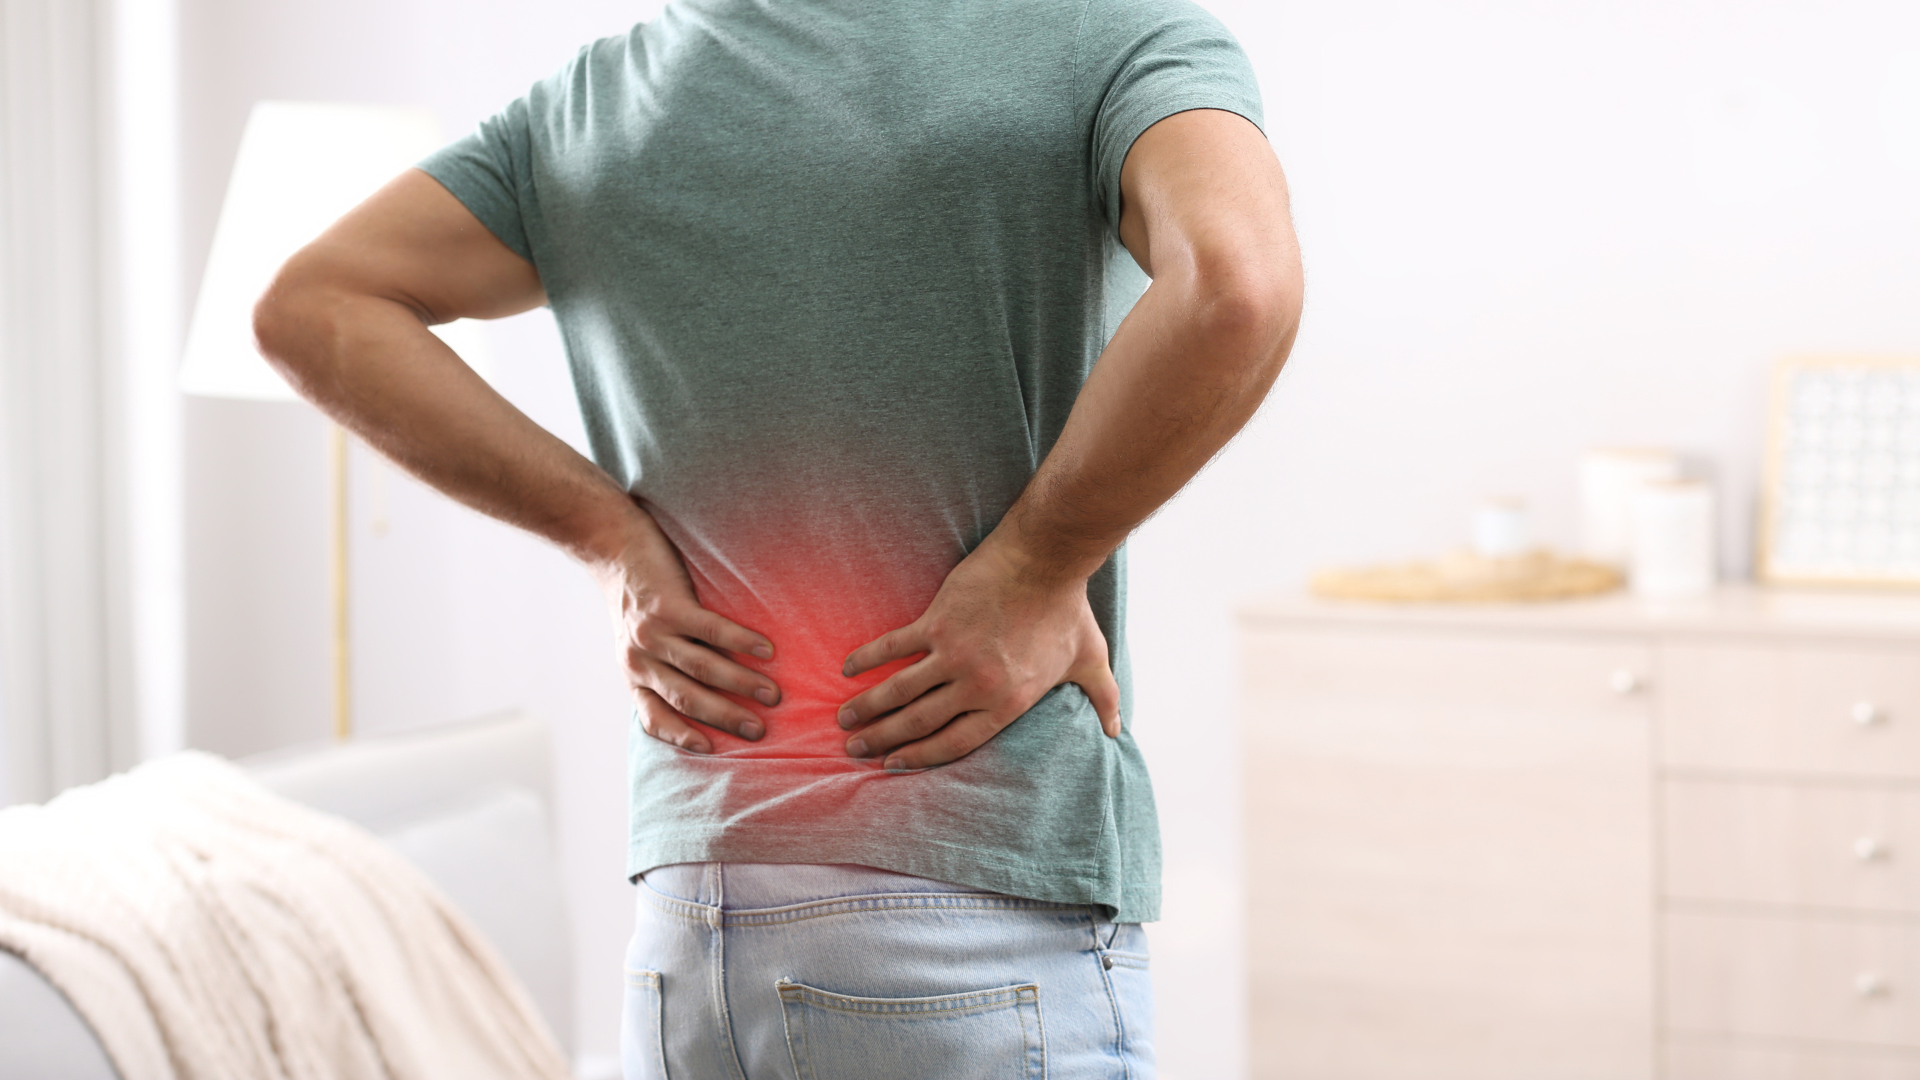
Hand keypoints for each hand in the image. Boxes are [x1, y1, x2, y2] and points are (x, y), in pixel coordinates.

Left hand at [590, 503, 778, 753]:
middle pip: (688, 698)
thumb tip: (717, 694)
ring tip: (773, 694)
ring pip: (702, 668)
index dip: (682, 737)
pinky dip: (741, 642)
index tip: (713, 750)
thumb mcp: (638, 644)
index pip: (655, 718)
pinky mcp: (668, 605)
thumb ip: (664, 670)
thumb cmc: (637, 599)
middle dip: (726, 718)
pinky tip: (767, 650)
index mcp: (634, 675)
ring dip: (740, 684)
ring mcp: (652, 633)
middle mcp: (640, 660)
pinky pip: (710, 630)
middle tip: (760, 731)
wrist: (614, 549)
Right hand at [835, 537, 1121, 769]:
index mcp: (1007, 703)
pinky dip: (867, 658)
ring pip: (899, 691)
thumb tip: (1116, 731)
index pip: (954, 743)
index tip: (893, 765)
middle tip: (854, 750)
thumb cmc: (1068, 611)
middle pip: (919, 723)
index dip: (919, 757)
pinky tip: (848, 669)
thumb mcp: (1091, 661)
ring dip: (867, 708)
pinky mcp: (937, 622)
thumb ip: (1103, 699)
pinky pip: (893, 646)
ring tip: (843, 722)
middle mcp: (977, 685)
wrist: (1046, 560)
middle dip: (882, 741)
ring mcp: (953, 653)